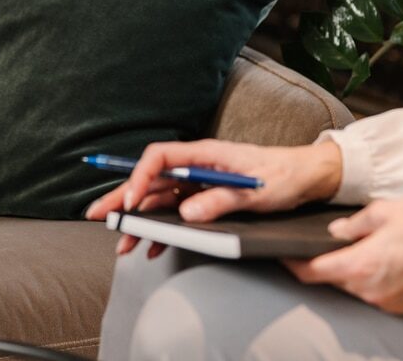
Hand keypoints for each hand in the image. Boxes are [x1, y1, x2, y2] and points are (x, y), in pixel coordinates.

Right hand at [84, 139, 343, 255]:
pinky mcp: (204, 197)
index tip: (131, 203)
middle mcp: (196, 165)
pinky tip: (149, 248)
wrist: (306, 177)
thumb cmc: (283, 175)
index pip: (160, 157)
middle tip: (97, 215)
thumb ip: (221, 199)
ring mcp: (198, 182)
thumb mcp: (256, 190)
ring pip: (158, 200)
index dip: (140, 178)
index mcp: (205, 153)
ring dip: (138, 221)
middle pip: (150, 179)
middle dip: (122, 198)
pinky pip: (174, 212)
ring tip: (119, 243)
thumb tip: (189, 212)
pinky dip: (160, 230)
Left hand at [284, 198, 402, 314]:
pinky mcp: (402, 306)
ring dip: (350, 272)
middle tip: (323, 245)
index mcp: (361, 265)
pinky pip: (374, 295)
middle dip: (325, 264)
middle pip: (333, 280)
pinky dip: (370, 281)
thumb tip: (333, 233)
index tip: (284, 255)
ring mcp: (387, 302)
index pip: (312, 272)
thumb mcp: (381, 211)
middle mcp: (371, 290)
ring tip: (361, 249)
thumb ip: (351, 225)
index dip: (293, 264)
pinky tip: (381, 262)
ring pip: (353, 288)